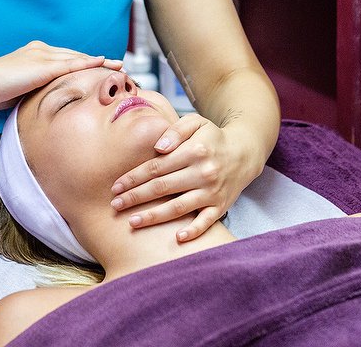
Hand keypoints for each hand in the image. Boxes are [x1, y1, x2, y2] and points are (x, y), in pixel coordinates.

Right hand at [0, 41, 122, 109]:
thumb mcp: (19, 91)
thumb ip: (35, 91)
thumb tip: (48, 104)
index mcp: (35, 55)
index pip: (67, 59)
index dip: (86, 65)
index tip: (105, 69)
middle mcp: (40, 51)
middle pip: (76, 56)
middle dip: (99, 62)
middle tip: (121, 67)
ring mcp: (40, 55)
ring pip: (77, 58)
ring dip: (100, 63)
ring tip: (120, 67)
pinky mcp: (40, 65)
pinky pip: (69, 64)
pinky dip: (88, 64)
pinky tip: (102, 63)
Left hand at [108, 114, 261, 242]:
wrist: (244, 153)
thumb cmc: (211, 138)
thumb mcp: (195, 123)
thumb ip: (175, 131)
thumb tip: (158, 148)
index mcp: (194, 151)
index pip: (157, 166)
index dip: (134, 177)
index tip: (116, 186)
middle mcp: (203, 172)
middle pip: (162, 188)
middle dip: (136, 197)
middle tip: (115, 205)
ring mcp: (212, 191)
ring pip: (178, 207)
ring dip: (153, 216)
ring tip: (132, 221)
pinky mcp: (221, 206)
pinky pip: (206, 222)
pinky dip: (193, 231)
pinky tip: (176, 238)